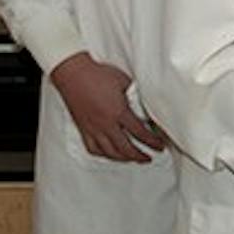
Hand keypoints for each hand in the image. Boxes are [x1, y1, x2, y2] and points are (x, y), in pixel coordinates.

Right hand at [49, 51, 165, 161]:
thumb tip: (145, 105)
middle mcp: (106, 124)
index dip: (153, 142)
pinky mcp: (83, 128)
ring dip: (124, 158)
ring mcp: (93, 128)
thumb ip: (135, 96)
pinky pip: (93, 148)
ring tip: (133, 159)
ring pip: (109, 152)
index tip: (159, 145)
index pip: (140, 133)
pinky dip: (103, 154)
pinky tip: (109, 154)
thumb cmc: (97, 75)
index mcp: (119, 112)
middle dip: (140, 156)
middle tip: (149, 157)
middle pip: (126, 148)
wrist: (74, 74)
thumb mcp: (124, 82)